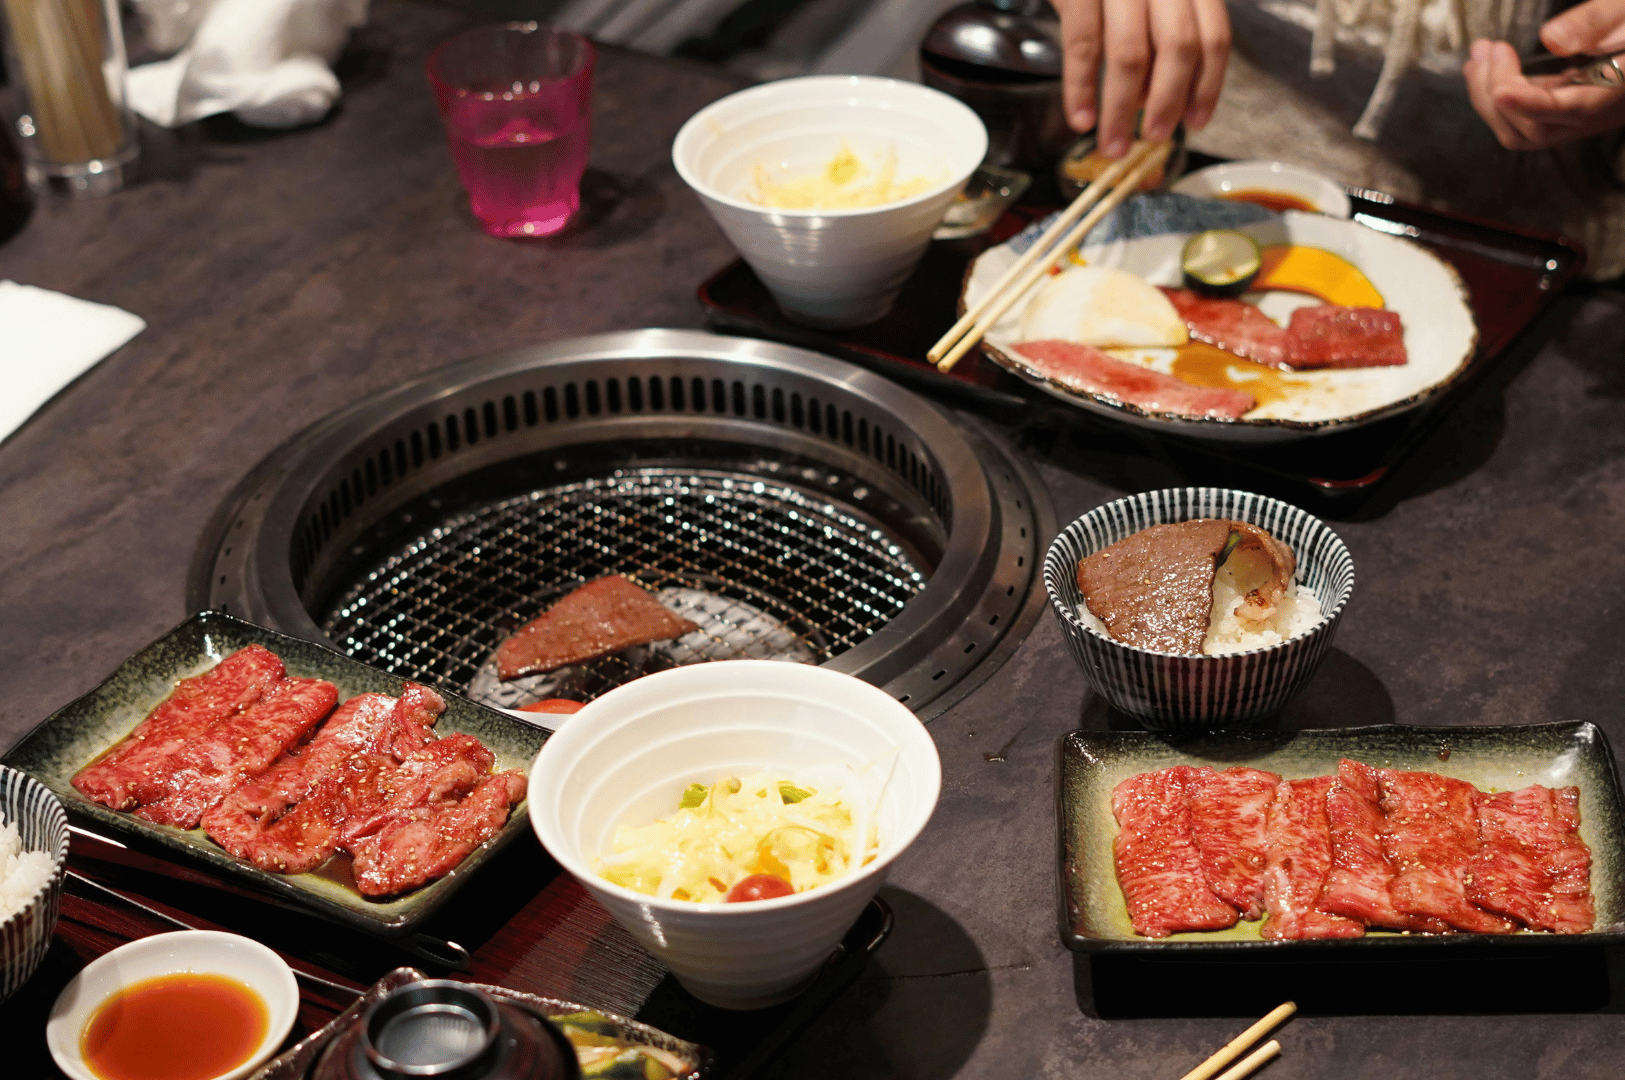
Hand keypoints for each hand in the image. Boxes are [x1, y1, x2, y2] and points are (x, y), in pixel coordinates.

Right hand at [1055, 0, 1230, 157]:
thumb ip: (1160, 33)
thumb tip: (1155, 98)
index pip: (1214, 36)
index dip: (1209, 86)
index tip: (1195, 122)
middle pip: (1179, 48)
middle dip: (1168, 103)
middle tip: (1155, 139)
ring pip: (1130, 55)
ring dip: (1122, 110)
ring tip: (1114, 144)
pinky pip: (1082, 47)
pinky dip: (1081, 89)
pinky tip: (1080, 119)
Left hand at [1463, 38, 1624, 148]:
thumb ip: (1596, 23)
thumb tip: (1551, 38)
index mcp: (1617, 90)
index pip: (1568, 111)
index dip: (1530, 104)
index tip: (1501, 91)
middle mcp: (1592, 115)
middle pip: (1534, 129)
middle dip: (1498, 92)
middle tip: (1485, 50)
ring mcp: (1572, 118)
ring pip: (1520, 130)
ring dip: (1489, 96)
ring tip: (1478, 56)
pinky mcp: (1557, 112)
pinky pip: (1520, 118)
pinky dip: (1495, 97)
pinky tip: (1483, 68)